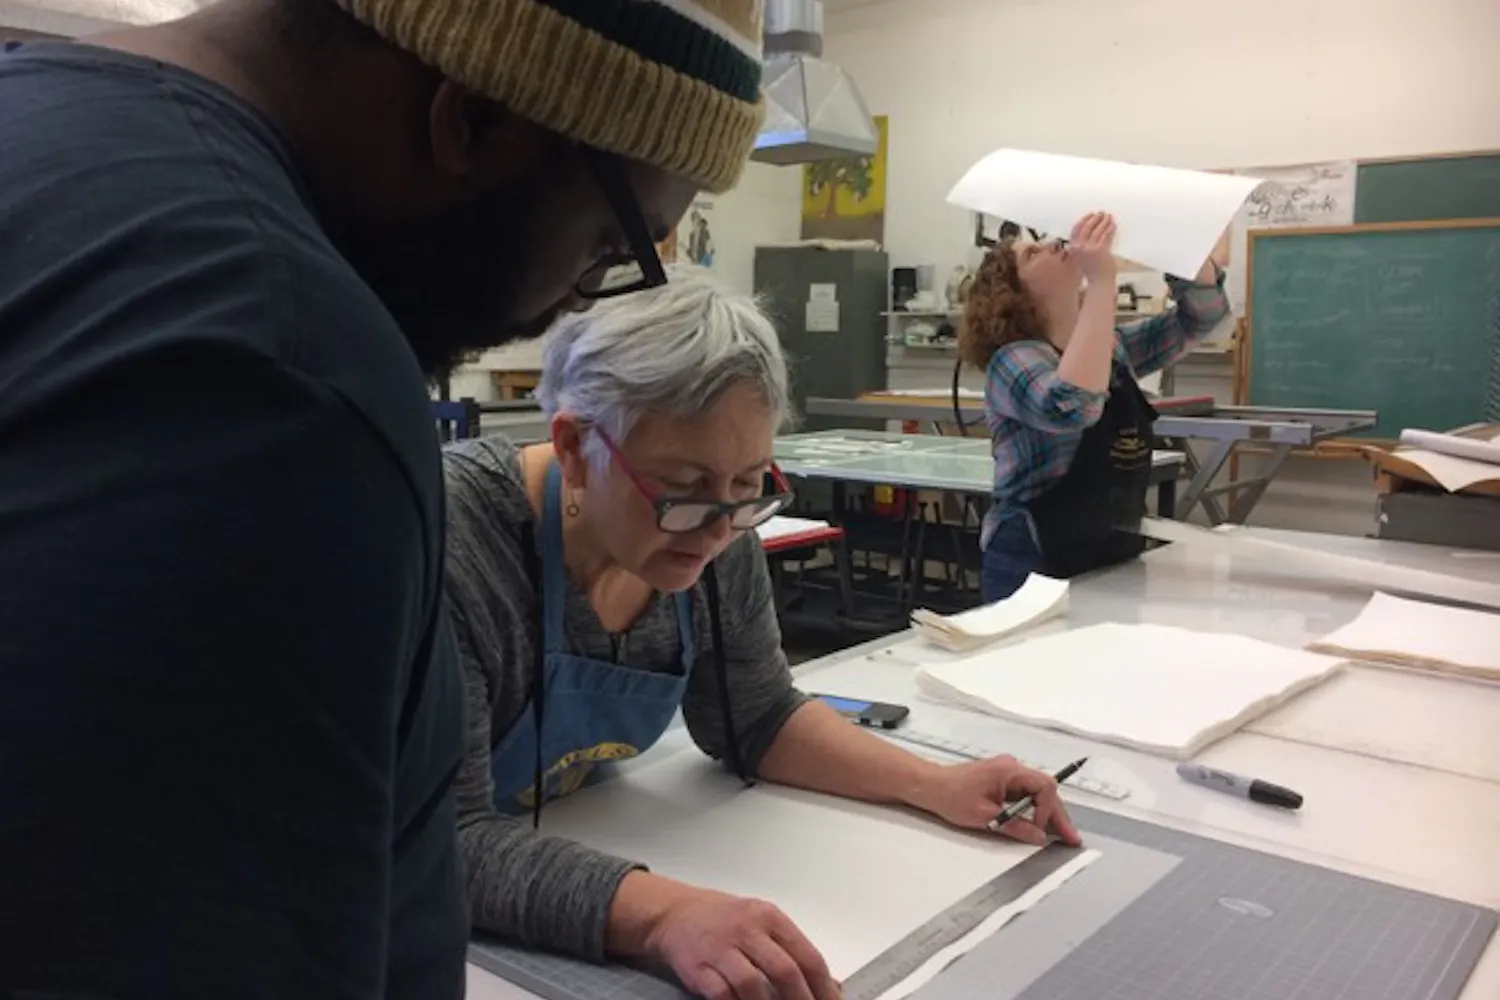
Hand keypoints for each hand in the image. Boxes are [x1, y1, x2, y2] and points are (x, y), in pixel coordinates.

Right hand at [646, 883, 840, 999]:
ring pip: (753, 984)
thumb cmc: (722, 920)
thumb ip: (792, 951)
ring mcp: (721, 948)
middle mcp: (747, 930)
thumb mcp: (762, 924)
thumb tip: (830, 984)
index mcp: (769, 917)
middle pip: (785, 970)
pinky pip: (722, 993)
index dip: (824, 987)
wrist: (675, 914)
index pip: (808, 955)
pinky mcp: (698, 967)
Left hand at [917, 756, 1082, 846]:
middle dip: (1057, 815)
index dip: (1048, 810)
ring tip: (1061, 835)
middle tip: (1071, 838)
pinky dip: (1034, 810)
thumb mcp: (985, 817)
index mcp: (1009, 770)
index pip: (1044, 786)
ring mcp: (1007, 773)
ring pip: (1037, 793)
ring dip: (1047, 813)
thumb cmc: (951, 796)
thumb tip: (1039, 836)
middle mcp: (1012, 768)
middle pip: (1045, 790)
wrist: (929, 786)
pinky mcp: (1002, 781)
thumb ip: (1015, 826)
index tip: (1041, 828)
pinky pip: (1025, 795)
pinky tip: (1040, 825)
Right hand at [1068, 211, 1117, 282]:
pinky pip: (1105, 235)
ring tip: (1109, 218)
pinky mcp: (1100, 250)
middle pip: (1087, 227)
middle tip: (1102, 214)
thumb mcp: (1082, 258)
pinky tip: (1113, 225)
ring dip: (1104, 222)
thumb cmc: (1092, 272)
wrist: (1099, 282)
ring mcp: (1089, 249)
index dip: (1084, 220)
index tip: (1091, 215)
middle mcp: (1079, 248)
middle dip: (1095, 219)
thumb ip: (1083, 246)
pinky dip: (1110, 229)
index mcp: (1072, 249)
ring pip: (1098, 230)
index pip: (1076, 229)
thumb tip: (1093, 230)